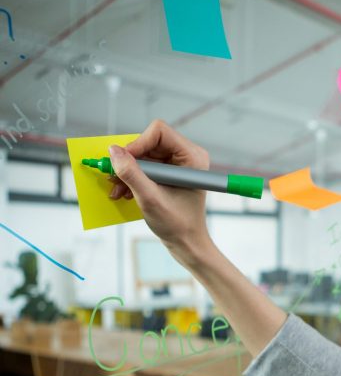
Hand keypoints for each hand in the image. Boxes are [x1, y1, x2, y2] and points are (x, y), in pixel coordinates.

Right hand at [107, 119, 211, 261]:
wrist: (187, 243)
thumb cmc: (178, 225)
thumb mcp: (150, 199)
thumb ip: (131, 174)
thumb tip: (113, 151)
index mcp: (192, 157)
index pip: (159, 132)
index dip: (137, 143)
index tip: (122, 161)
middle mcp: (187, 156)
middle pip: (148, 142)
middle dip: (129, 161)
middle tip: (112, 176)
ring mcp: (178, 164)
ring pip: (143, 155)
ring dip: (127, 172)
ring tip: (117, 190)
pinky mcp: (169, 173)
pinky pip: (145, 166)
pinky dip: (132, 177)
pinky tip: (124, 192)